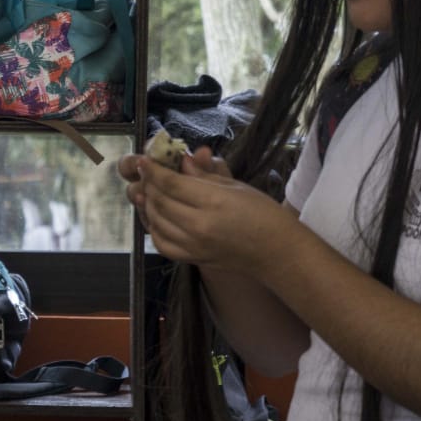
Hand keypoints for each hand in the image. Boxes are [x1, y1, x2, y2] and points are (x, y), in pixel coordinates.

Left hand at [132, 148, 296, 273]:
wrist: (277, 253)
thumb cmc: (263, 215)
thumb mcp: (237, 187)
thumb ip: (204, 175)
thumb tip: (183, 160)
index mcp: (213, 202)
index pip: (172, 184)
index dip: (153, 171)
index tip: (143, 161)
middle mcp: (199, 226)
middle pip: (160, 202)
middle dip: (149, 185)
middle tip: (146, 174)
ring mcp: (194, 245)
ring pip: (157, 222)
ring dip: (149, 205)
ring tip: (150, 192)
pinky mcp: (192, 259)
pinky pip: (162, 243)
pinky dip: (154, 228)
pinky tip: (157, 217)